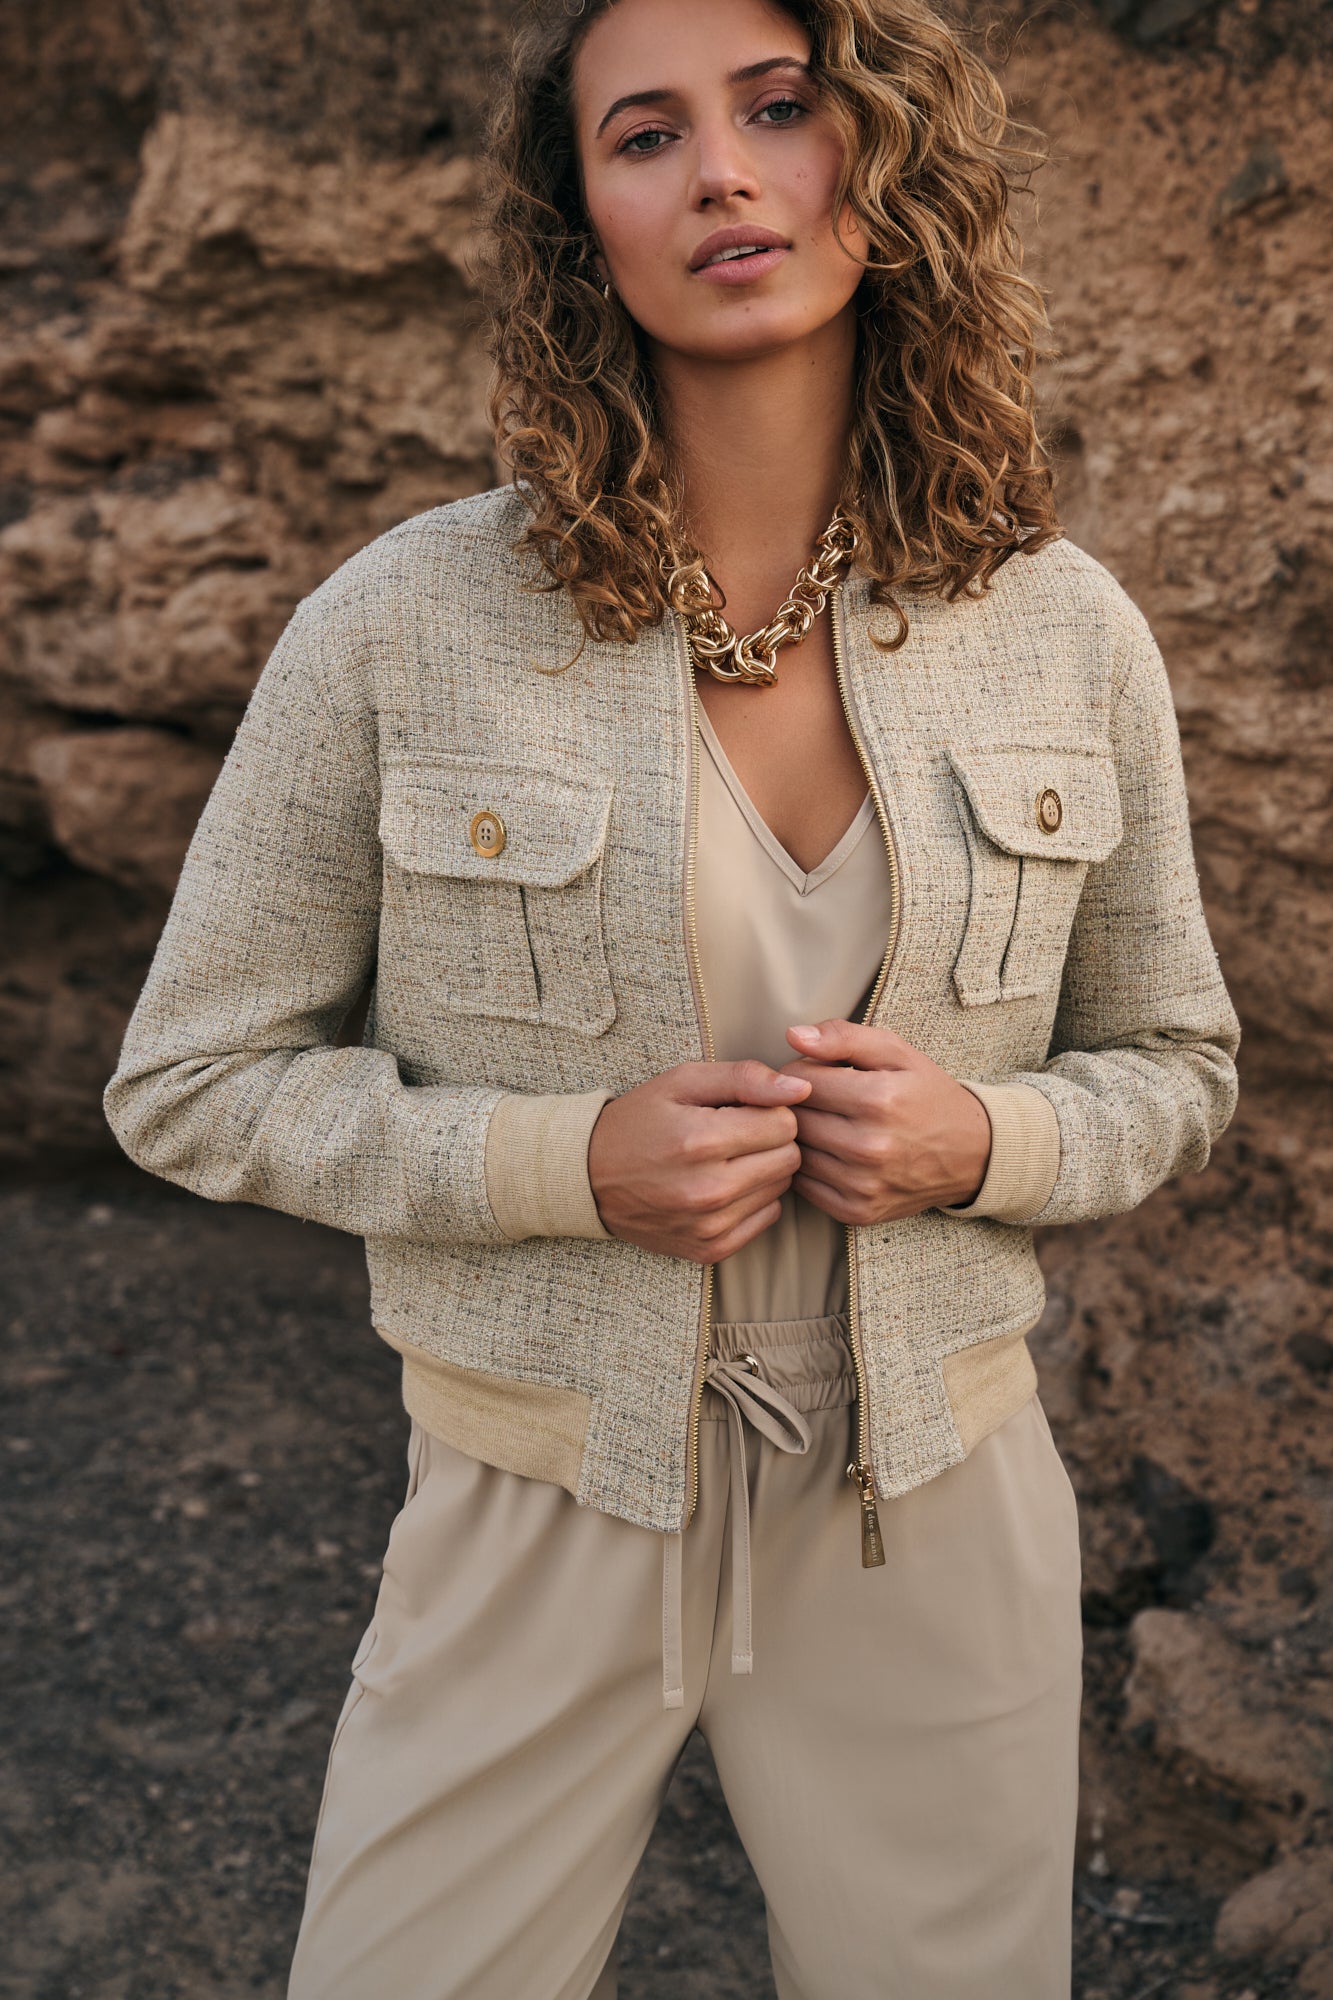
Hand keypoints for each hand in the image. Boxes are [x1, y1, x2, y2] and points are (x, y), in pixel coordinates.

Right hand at [588, 1060, 811, 1263]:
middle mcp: (707, 1189)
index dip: (769, 1110)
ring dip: (763, 1169)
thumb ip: (744, 1078)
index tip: (742, 1109)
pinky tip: (723, 1186)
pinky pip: (766, 1219)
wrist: (589, 1178)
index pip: (784, 1123)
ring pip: (781, 1188)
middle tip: (736, 1132)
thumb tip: (799, 1089)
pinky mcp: (710, 1249)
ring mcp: (709, 1225)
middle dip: (771, 1139)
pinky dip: (753, 1200)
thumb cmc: (639, 1121)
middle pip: (789, 1158)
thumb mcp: (682, 1082)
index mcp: (700, 1140)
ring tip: (726, 1158)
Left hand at [778, 1019, 990, 1223]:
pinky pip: (804, 1185)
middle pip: (794, 1118)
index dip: (801, 1071)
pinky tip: (829, 1152)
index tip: (817, 1072)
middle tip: (817, 1098)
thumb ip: (843, 1037)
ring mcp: (863, 1184)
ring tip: (823, 1123)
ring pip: (795, 1152)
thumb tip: (794, 1036)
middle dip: (796, 1103)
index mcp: (879, 1100)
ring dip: (800, 1136)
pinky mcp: (857, 1211)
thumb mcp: (896, 1052)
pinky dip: (808, 1167)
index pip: (800, 1081)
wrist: (972, 1153)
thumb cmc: (928, 1095)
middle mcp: (869, 1146)